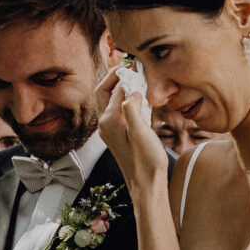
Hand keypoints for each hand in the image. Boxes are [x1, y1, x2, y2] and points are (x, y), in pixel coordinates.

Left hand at [95, 64, 169, 189]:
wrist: (146, 185)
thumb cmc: (146, 162)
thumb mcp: (142, 132)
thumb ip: (132, 108)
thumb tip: (131, 91)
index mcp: (109, 121)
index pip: (114, 88)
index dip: (126, 74)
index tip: (138, 63)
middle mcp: (105, 124)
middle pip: (103, 91)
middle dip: (115, 76)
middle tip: (131, 66)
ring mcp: (110, 130)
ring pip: (110, 100)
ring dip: (120, 87)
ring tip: (136, 77)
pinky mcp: (118, 135)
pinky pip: (117, 110)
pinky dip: (125, 99)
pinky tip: (138, 97)